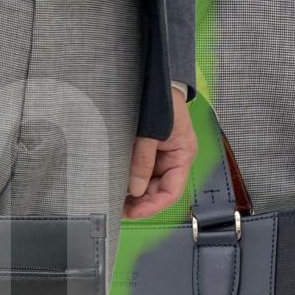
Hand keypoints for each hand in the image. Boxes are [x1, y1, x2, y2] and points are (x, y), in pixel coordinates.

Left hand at [124, 87, 197, 219]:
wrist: (157, 81)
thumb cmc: (163, 103)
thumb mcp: (152, 133)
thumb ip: (143, 160)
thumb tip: (135, 189)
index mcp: (182, 156)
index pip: (171, 192)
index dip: (152, 206)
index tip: (132, 213)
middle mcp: (173, 160)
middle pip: (157, 192)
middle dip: (139, 203)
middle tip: (116, 209)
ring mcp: (160, 157)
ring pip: (147, 185)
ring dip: (132, 195)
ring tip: (112, 200)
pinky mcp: (148, 153)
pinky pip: (139, 173)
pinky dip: (128, 181)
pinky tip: (114, 186)